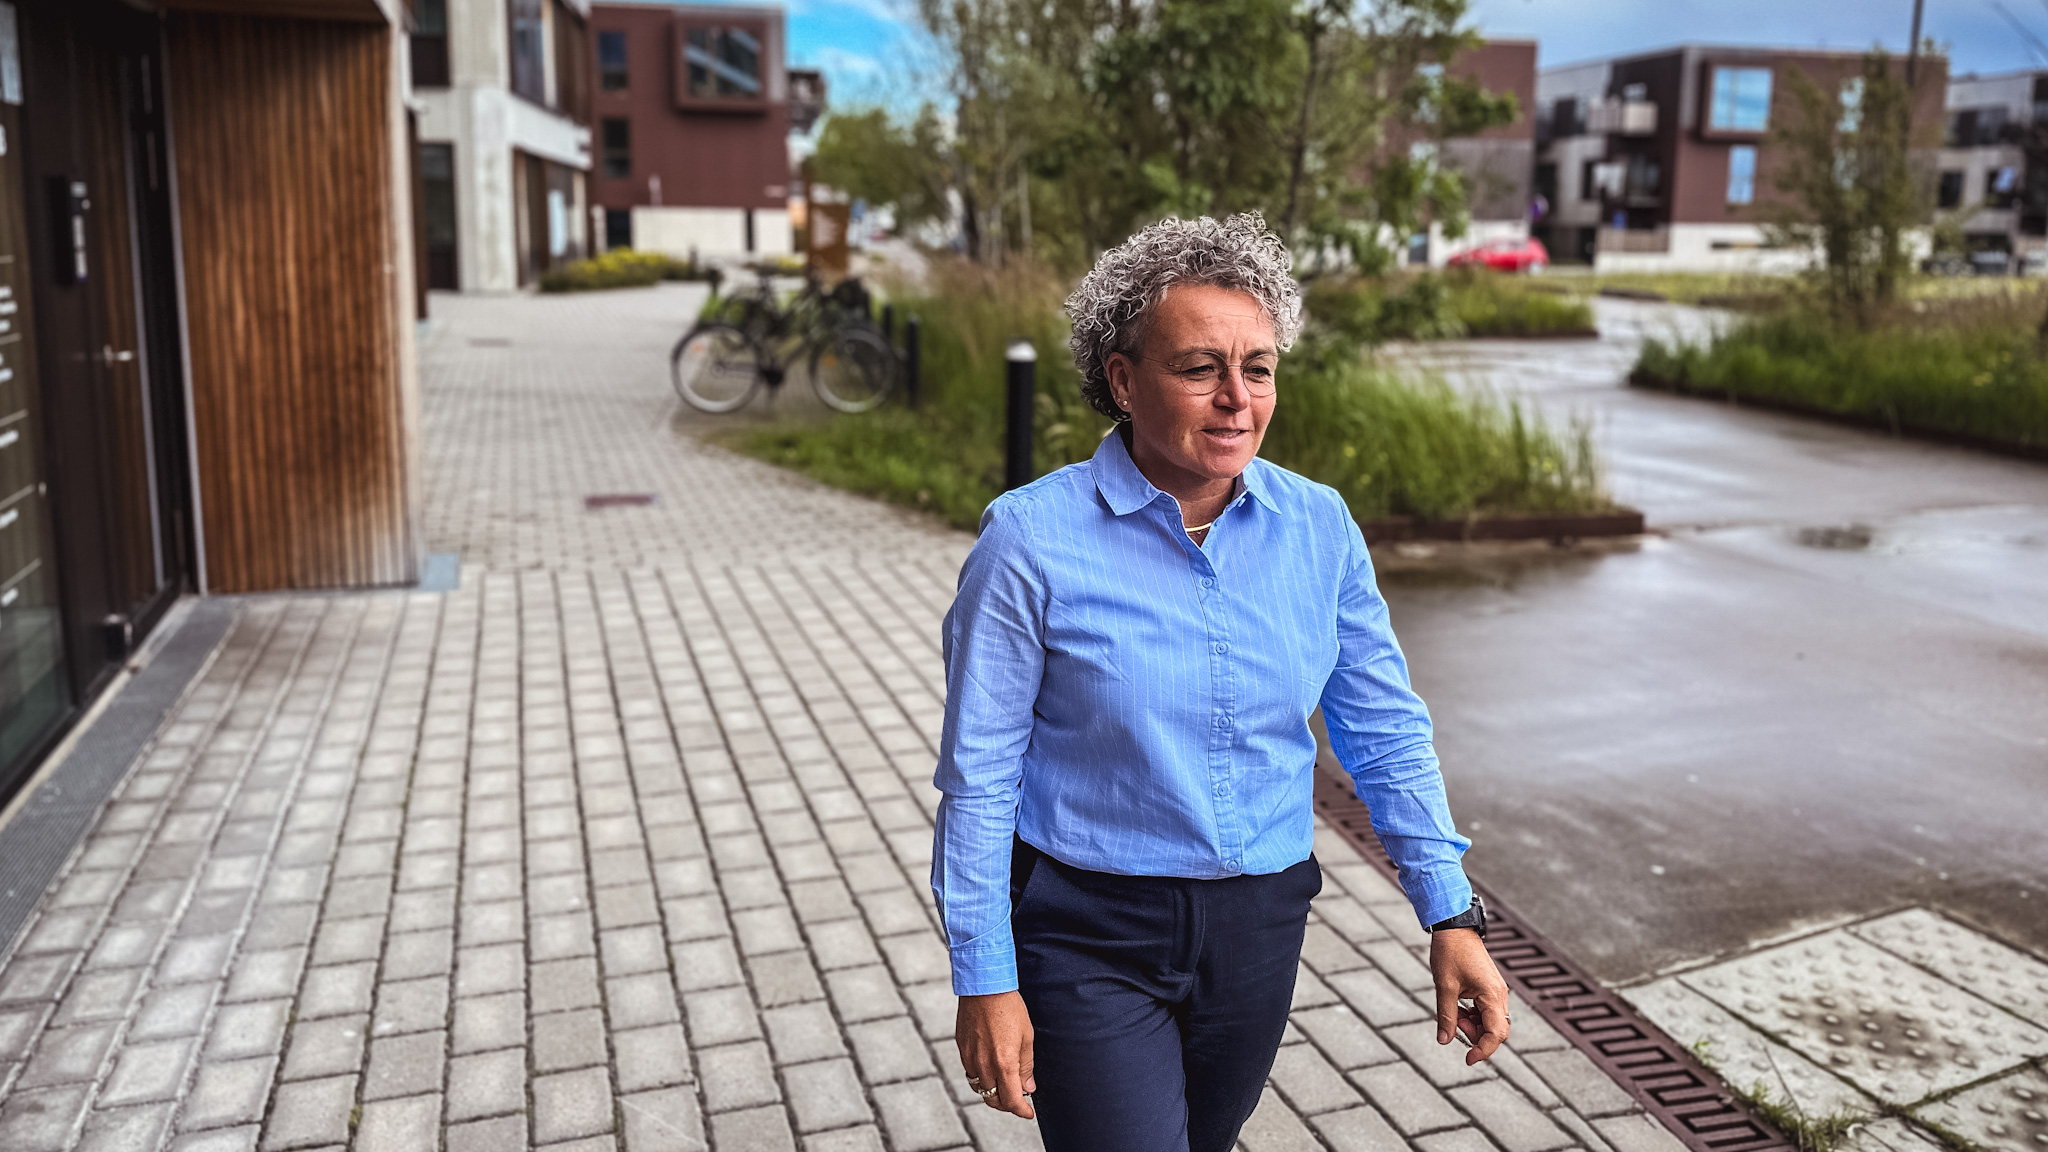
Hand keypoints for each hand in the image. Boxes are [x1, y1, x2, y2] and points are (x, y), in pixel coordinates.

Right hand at [955, 991, 1036, 1117]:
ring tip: (1004, 1088)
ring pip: (980, 1089)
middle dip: (1007, 1105)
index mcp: (1004, 1064)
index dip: (1022, 1111)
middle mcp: (984, 1065)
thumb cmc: (1009, 1008)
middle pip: (993, 1099)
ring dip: (992, 1094)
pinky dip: (981, 1079)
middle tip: (1018, 1102)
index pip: (1012, 1100)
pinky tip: (989, 1071)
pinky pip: (970, 1073)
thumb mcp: (1027, 1037)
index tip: (1028, 1113)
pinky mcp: (962, 1049)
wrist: (984, 987)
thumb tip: (1028, 1088)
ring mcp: (970, 1058)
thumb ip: (1026, 1066)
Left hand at [1430, 928, 1510, 1064]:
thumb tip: (1445, 1040)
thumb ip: (1446, 1016)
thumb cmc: (1450, 952)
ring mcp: (1495, 991)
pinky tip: (1458, 1008)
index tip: (1468, 1059)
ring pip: (1491, 1022)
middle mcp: (1499, 995)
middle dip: (1476, 1036)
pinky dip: (1473, 1016)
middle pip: (1497, 1031)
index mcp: (1492, 995)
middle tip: (1456, 1026)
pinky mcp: (1489, 988)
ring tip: (1455, 1014)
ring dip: (1473, 1026)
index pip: (1496, 1034)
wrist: (1454, 928)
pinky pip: (1486, 1011)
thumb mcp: (1444, 987)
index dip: (1484, 1050)